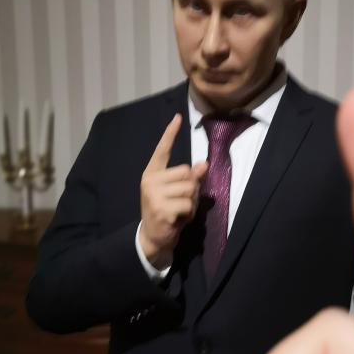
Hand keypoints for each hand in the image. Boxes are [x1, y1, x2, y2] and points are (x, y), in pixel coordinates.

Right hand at [139, 114, 207, 267]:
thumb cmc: (167, 211)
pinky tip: (178, 219)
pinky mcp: (161, 209)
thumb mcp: (177, 192)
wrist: (153, 237)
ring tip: (180, 211)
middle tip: (180, 202)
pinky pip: (188, 204)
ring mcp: (154, 195)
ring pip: (189, 189)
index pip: (162, 150)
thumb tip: (203, 164)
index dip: (170, 134)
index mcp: (152, 173)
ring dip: (191, 202)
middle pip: (186, 172)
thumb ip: (189, 178)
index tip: (178, 117)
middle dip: (191, 188)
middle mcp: (150, 180)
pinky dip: (189, 214)